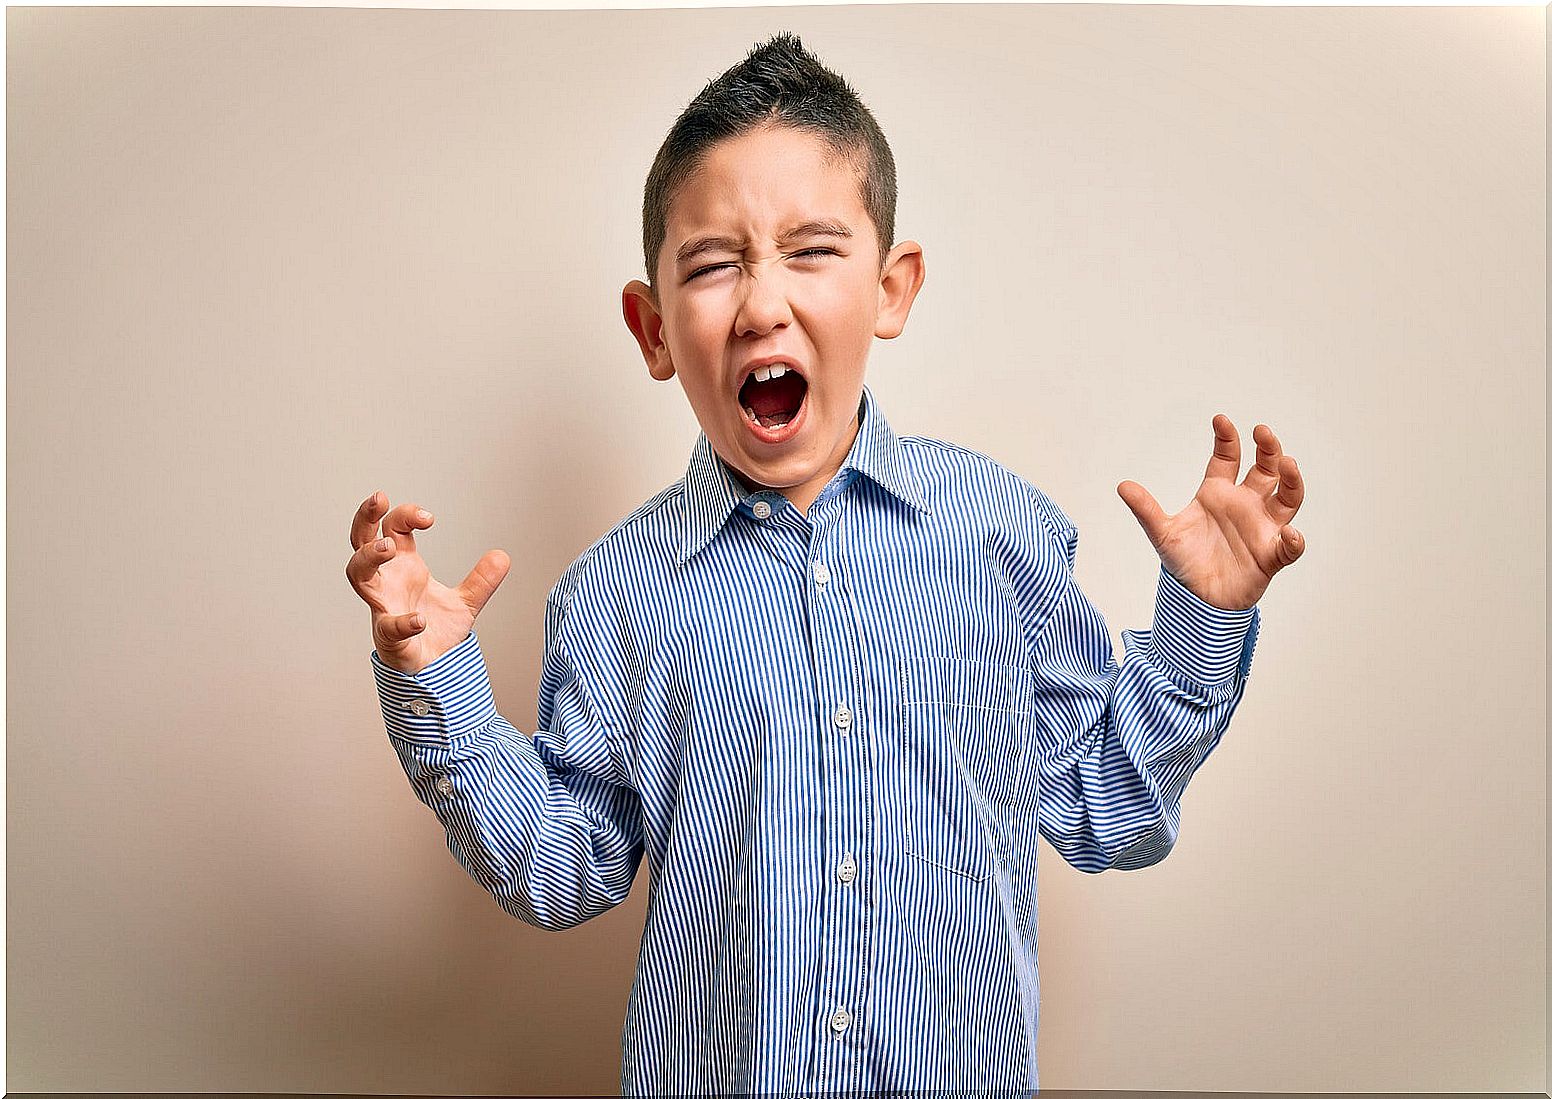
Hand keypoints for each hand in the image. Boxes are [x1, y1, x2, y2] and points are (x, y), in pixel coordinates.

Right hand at [345, 491, 511, 674]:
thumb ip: (482, 581)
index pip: (393, 528)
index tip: (429, 518)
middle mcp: (387, 582)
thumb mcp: (465, 602)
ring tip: (389, 547)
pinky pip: (389, 627)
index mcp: (403, 567)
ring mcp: (383, 606)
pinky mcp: (388, 637)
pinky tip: (420, 620)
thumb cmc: (434, 631)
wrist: (432, 670)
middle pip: (361, 541)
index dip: (405, 515)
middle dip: (365, 518)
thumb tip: (503, 556)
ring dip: (368, 557)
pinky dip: (404, 623)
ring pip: (358, 575)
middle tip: (379, 498)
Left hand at [1116, 416, 1305, 610]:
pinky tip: (1291, 535)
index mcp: (1217, 493)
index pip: (1227, 457)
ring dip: (1292, 481)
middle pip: (1265, 469)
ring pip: (1287, 498)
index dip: (1226, 438)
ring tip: (1288, 465)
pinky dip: (1294, 541)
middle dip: (1268, 449)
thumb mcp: (1162, 533)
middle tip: (1262, 432)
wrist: (1197, 598)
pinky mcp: (1271, 554)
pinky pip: (1289, 546)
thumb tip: (1122, 486)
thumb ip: (1146, 509)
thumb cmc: (1185, 561)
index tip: (1221, 420)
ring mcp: (1262, 527)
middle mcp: (1245, 504)